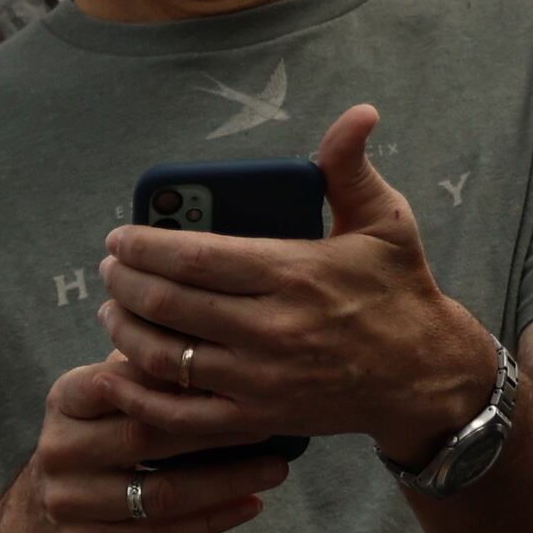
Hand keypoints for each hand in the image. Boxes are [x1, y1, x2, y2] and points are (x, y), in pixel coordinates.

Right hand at [0, 355, 295, 532]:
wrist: (45, 516)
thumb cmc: (102, 438)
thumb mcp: (111, 395)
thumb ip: (151, 366)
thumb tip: (227, 329)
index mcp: (66, 399)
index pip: (126, 383)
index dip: (183, 380)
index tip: (243, 373)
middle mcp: (58, 448)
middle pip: (147, 437)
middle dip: (217, 431)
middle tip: (273, 421)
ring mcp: (67, 500)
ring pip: (160, 493)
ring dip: (225, 482)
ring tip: (276, 468)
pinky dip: (212, 520)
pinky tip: (252, 504)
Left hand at [97, 105, 506, 470]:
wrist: (424, 374)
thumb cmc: (399, 290)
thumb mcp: (385, 222)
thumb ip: (350, 170)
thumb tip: (357, 115)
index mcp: (294, 272)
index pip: (194, 256)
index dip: (144, 246)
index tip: (118, 238)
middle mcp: (272, 328)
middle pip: (168, 303)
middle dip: (124, 283)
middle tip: (108, 269)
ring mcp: (260, 378)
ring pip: (164, 356)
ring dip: (124, 330)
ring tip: (112, 309)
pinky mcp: (256, 417)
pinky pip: (179, 414)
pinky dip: (139, 396)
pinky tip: (117, 372)